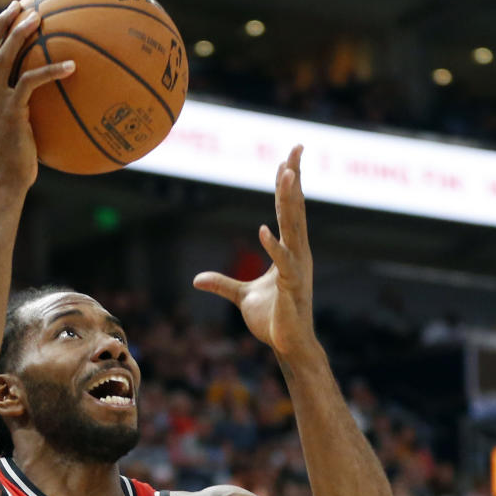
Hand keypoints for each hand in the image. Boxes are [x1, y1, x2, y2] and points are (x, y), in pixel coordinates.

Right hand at [0, 0, 74, 190]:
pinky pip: (30, 82)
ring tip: (39, 18)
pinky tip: (71, 65)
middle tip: (19, 5)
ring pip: (3, 57)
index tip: (5, 19)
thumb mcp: (6, 139)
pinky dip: (50, 70)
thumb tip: (39, 109)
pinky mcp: (10, 113)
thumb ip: (12, 118)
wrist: (2, 186)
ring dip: (20, 34)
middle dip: (1, 23)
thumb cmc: (10, 170)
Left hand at [194, 145, 313, 360]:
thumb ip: (221, 284)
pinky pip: (283, 263)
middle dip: (295, 179)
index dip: (287, 186)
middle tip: (295, 149)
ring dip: (290, 201)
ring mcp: (297, 269)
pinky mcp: (291, 288)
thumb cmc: (273, 320)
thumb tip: (197, 279)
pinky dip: (273, 247)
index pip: (288, 212)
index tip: (288, 159)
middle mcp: (298, 255)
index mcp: (291, 252)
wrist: (288, 346)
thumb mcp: (242, 297)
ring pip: (294, 229)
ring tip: (289, 175)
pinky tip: (263, 230)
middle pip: (295, 210)